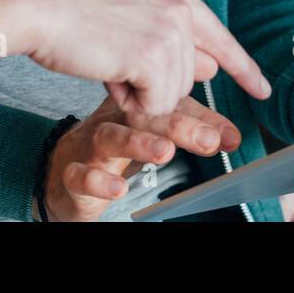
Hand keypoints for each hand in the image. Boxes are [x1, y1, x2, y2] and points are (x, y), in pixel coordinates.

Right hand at [0, 0, 270, 116]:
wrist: (40, 5)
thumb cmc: (72, 10)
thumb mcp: (132, 14)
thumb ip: (169, 37)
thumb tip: (207, 69)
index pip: (221, 38)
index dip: (243, 69)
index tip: (262, 91)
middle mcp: (181, 9)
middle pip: (191, 77)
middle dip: (157, 84)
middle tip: (118, 62)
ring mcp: (170, 32)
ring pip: (173, 95)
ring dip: (139, 93)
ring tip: (109, 63)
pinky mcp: (153, 56)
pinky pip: (155, 105)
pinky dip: (131, 102)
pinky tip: (109, 75)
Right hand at [42, 95, 240, 221]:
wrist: (63, 170)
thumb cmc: (115, 145)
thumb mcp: (154, 135)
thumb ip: (192, 132)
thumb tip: (231, 135)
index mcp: (135, 106)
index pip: (171, 104)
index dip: (202, 117)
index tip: (229, 136)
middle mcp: (113, 118)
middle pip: (144, 115)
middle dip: (178, 126)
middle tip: (207, 140)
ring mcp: (89, 144)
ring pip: (110, 137)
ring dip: (138, 143)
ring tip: (164, 153)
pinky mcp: (71, 172)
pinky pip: (80, 174)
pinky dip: (98, 180)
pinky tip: (118, 188)